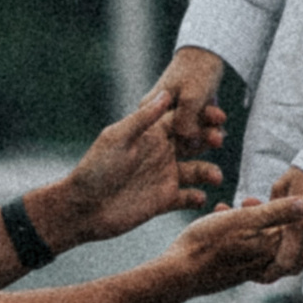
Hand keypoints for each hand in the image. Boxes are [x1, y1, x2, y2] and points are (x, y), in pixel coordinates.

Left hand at [58, 86, 223, 242]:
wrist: (83, 208)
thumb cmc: (95, 169)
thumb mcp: (117, 138)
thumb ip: (143, 119)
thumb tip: (166, 94)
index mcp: (150, 135)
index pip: (181, 120)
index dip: (200, 115)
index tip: (218, 114)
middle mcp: (160, 154)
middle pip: (194, 143)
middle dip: (209, 140)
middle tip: (219, 140)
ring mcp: (163, 177)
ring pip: (196, 171)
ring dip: (208, 171)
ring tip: (214, 176)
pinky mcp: (163, 201)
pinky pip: (188, 198)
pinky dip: (197, 197)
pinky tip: (199, 197)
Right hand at [148, 43, 227, 153]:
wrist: (207, 51)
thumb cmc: (196, 69)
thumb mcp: (191, 97)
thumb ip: (187, 122)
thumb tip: (190, 144)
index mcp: (149, 108)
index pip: (162, 137)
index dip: (185, 142)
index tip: (205, 139)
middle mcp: (156, 114)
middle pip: (176, 137)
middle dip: (200, 138)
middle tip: (219, 137)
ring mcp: (170, 114)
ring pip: (188, 134)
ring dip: (207, 133)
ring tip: (222, 133)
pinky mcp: (183, 113)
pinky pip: (195, 127)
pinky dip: (208, 128)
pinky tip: (220, 128)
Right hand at [169, 196, 302, 293]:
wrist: (180, 273)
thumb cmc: (210, 244)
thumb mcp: (245, 220)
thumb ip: (278, 212)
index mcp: (272, 248)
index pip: (293, 227)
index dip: (281, 206)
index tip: (266, 196)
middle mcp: (264, 262)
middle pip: (274, 233)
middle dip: (262, 213)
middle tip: (247, 201)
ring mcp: (247, 268)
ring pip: (255, 239)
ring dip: (244, 220)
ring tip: (228, 208)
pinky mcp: (232, 272)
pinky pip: (240, 249)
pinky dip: (233, 233)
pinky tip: (217, 222)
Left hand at [262, 167, 302, 273]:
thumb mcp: (282, 186)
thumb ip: (271, 210)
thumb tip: (259, 223)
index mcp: (301, 226)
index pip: (286, 264)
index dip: (273, 270)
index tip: (262, 270)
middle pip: (299, 263)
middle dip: (284, 263)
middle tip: (270, 259)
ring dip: (299, 249)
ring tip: (287, 236)